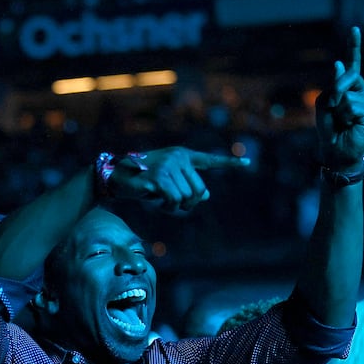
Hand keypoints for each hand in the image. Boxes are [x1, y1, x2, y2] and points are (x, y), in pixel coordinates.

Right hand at [109, 147, 249, 211]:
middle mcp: (178, 158)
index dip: (229, 163)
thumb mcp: (168, 184)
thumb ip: (187, 186)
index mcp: (183, 156)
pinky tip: (156, 201)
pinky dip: (167, 207)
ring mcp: (168, 166)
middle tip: (170, 202)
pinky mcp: (159, 177)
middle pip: (198, 191)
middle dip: (188, 203)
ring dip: (173, 206)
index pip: (209, 160)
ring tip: (159, 198)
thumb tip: (206, 195)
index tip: (247, 163)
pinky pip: (174, 200)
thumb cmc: (143, 182)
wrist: (117, 179)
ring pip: (186, 198)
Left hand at [316, 26, 363, 167]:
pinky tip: (350, 124)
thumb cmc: (328, 127)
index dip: (354, 46)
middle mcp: (361, 91)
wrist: (335, 149)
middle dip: (335, 91)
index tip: (354, 29)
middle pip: (348, 76)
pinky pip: (352, 105)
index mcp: (349, 87)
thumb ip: (333, 86)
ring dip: (338, 108)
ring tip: (343, 121)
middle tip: (332, 109)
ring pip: (347, 94)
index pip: (353, 64)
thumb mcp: (324, 104)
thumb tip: (341, 64)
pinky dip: (345, 115)